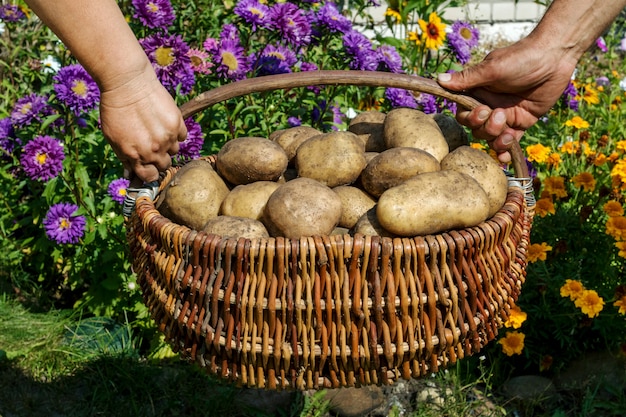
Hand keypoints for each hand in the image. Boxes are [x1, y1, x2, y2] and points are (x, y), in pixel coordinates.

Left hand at [99, 68, 186, 182]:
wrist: (127, 83)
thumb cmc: (115, 109)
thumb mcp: (112, 137)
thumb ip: (124, 157)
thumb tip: (131, 174)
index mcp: (136, 156)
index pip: (150, 176)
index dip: (149, 172)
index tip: (148, 165)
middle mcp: (153, 150)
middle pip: (164, 165)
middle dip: (158, 158)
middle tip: (152, 145)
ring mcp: (167, 138)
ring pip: (175, 150)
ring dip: (168, 144)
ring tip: (158, 130)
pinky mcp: (177, 124)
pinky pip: (182, 136)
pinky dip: (176, 132)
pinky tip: (165, 122)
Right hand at [438, 37, 577, 162]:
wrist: (555, 57)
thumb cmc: (521, 57)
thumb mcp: (492, 68)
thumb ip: (467, 78)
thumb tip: (438, 79)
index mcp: (478, 92)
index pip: (463, 113)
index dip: (469, 118)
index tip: (482, 111)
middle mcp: (488, 105)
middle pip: (476, 129)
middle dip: (486, 128)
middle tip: (499, 115)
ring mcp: (505, 115)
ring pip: (491, 137)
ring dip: (496, 140)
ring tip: (508, 132)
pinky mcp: (521, 122)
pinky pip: (509, 142)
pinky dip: (505, 151)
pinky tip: (505, 158)